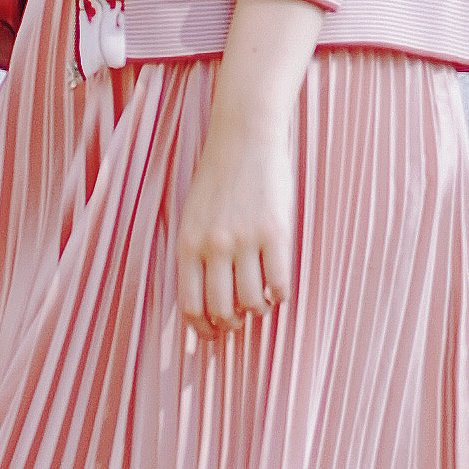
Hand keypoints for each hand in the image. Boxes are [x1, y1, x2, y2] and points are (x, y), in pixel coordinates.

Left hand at [173, 0, 325, 337]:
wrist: (245, 135)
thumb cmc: (218, 178)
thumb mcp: (193, 215)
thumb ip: (196, 254)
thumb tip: (204, 302)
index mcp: (188, 244)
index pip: (190, 306)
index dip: (203, 329)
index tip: (214, 334)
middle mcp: (213, 246)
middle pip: (222, 310)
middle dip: (232, 323)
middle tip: (240, 318)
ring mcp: (245, 240)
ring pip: (253, 302)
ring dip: (258, 309)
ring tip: (261, 299)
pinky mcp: (275, 232)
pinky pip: (280, 284)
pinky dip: (280, 294)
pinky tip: (278, 286)